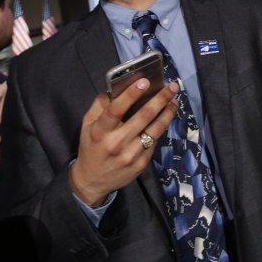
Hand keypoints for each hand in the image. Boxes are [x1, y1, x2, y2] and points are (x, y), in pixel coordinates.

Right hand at [69, 80, 178, 206]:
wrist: (91, 181)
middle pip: (143, 116)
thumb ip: (99, 106)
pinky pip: (154, 141)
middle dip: (161, 98)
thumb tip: (115, 88)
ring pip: (155, 129)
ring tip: (174, 101)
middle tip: (172, 86)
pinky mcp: (141, 163)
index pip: (117, 109)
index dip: (131, 94)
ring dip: (168, 113)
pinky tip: (165, 118)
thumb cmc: (91, 147)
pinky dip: (161, 128)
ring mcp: (131, 154)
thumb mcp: (87, 126)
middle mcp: (117, 142)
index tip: (145, 81)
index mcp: (101, 131)